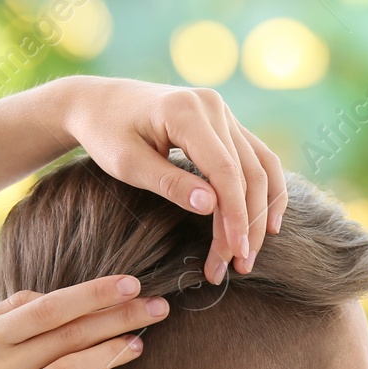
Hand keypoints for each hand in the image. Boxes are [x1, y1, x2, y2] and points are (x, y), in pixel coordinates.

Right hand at [0, 274, 167, 368]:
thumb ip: (4, 314)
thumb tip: (47, 295)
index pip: (51, 307)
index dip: (94, 294)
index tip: (131, 283)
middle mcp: (2, 365)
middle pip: (70, 334)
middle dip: (118, 317)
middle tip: (159, 307)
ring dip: (111, 355)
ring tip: (139, 343)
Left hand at [56, 76, 286, 285]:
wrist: (99, 102)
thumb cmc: (106, 133)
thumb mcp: (128, 163)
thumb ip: (170, 183)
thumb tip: (212, 207)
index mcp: (185, 111)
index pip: (225, 171)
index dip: (235, 216)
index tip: (234, 253)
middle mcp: (212, 106)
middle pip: (248, 173)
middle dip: (247, 223)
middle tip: (240, 266)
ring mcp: (223, 112)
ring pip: (260, 167)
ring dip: (261, 212)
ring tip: (252, 252)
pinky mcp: (226, 122)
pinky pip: (258, 157)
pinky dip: (267, 190)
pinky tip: (268, 221)